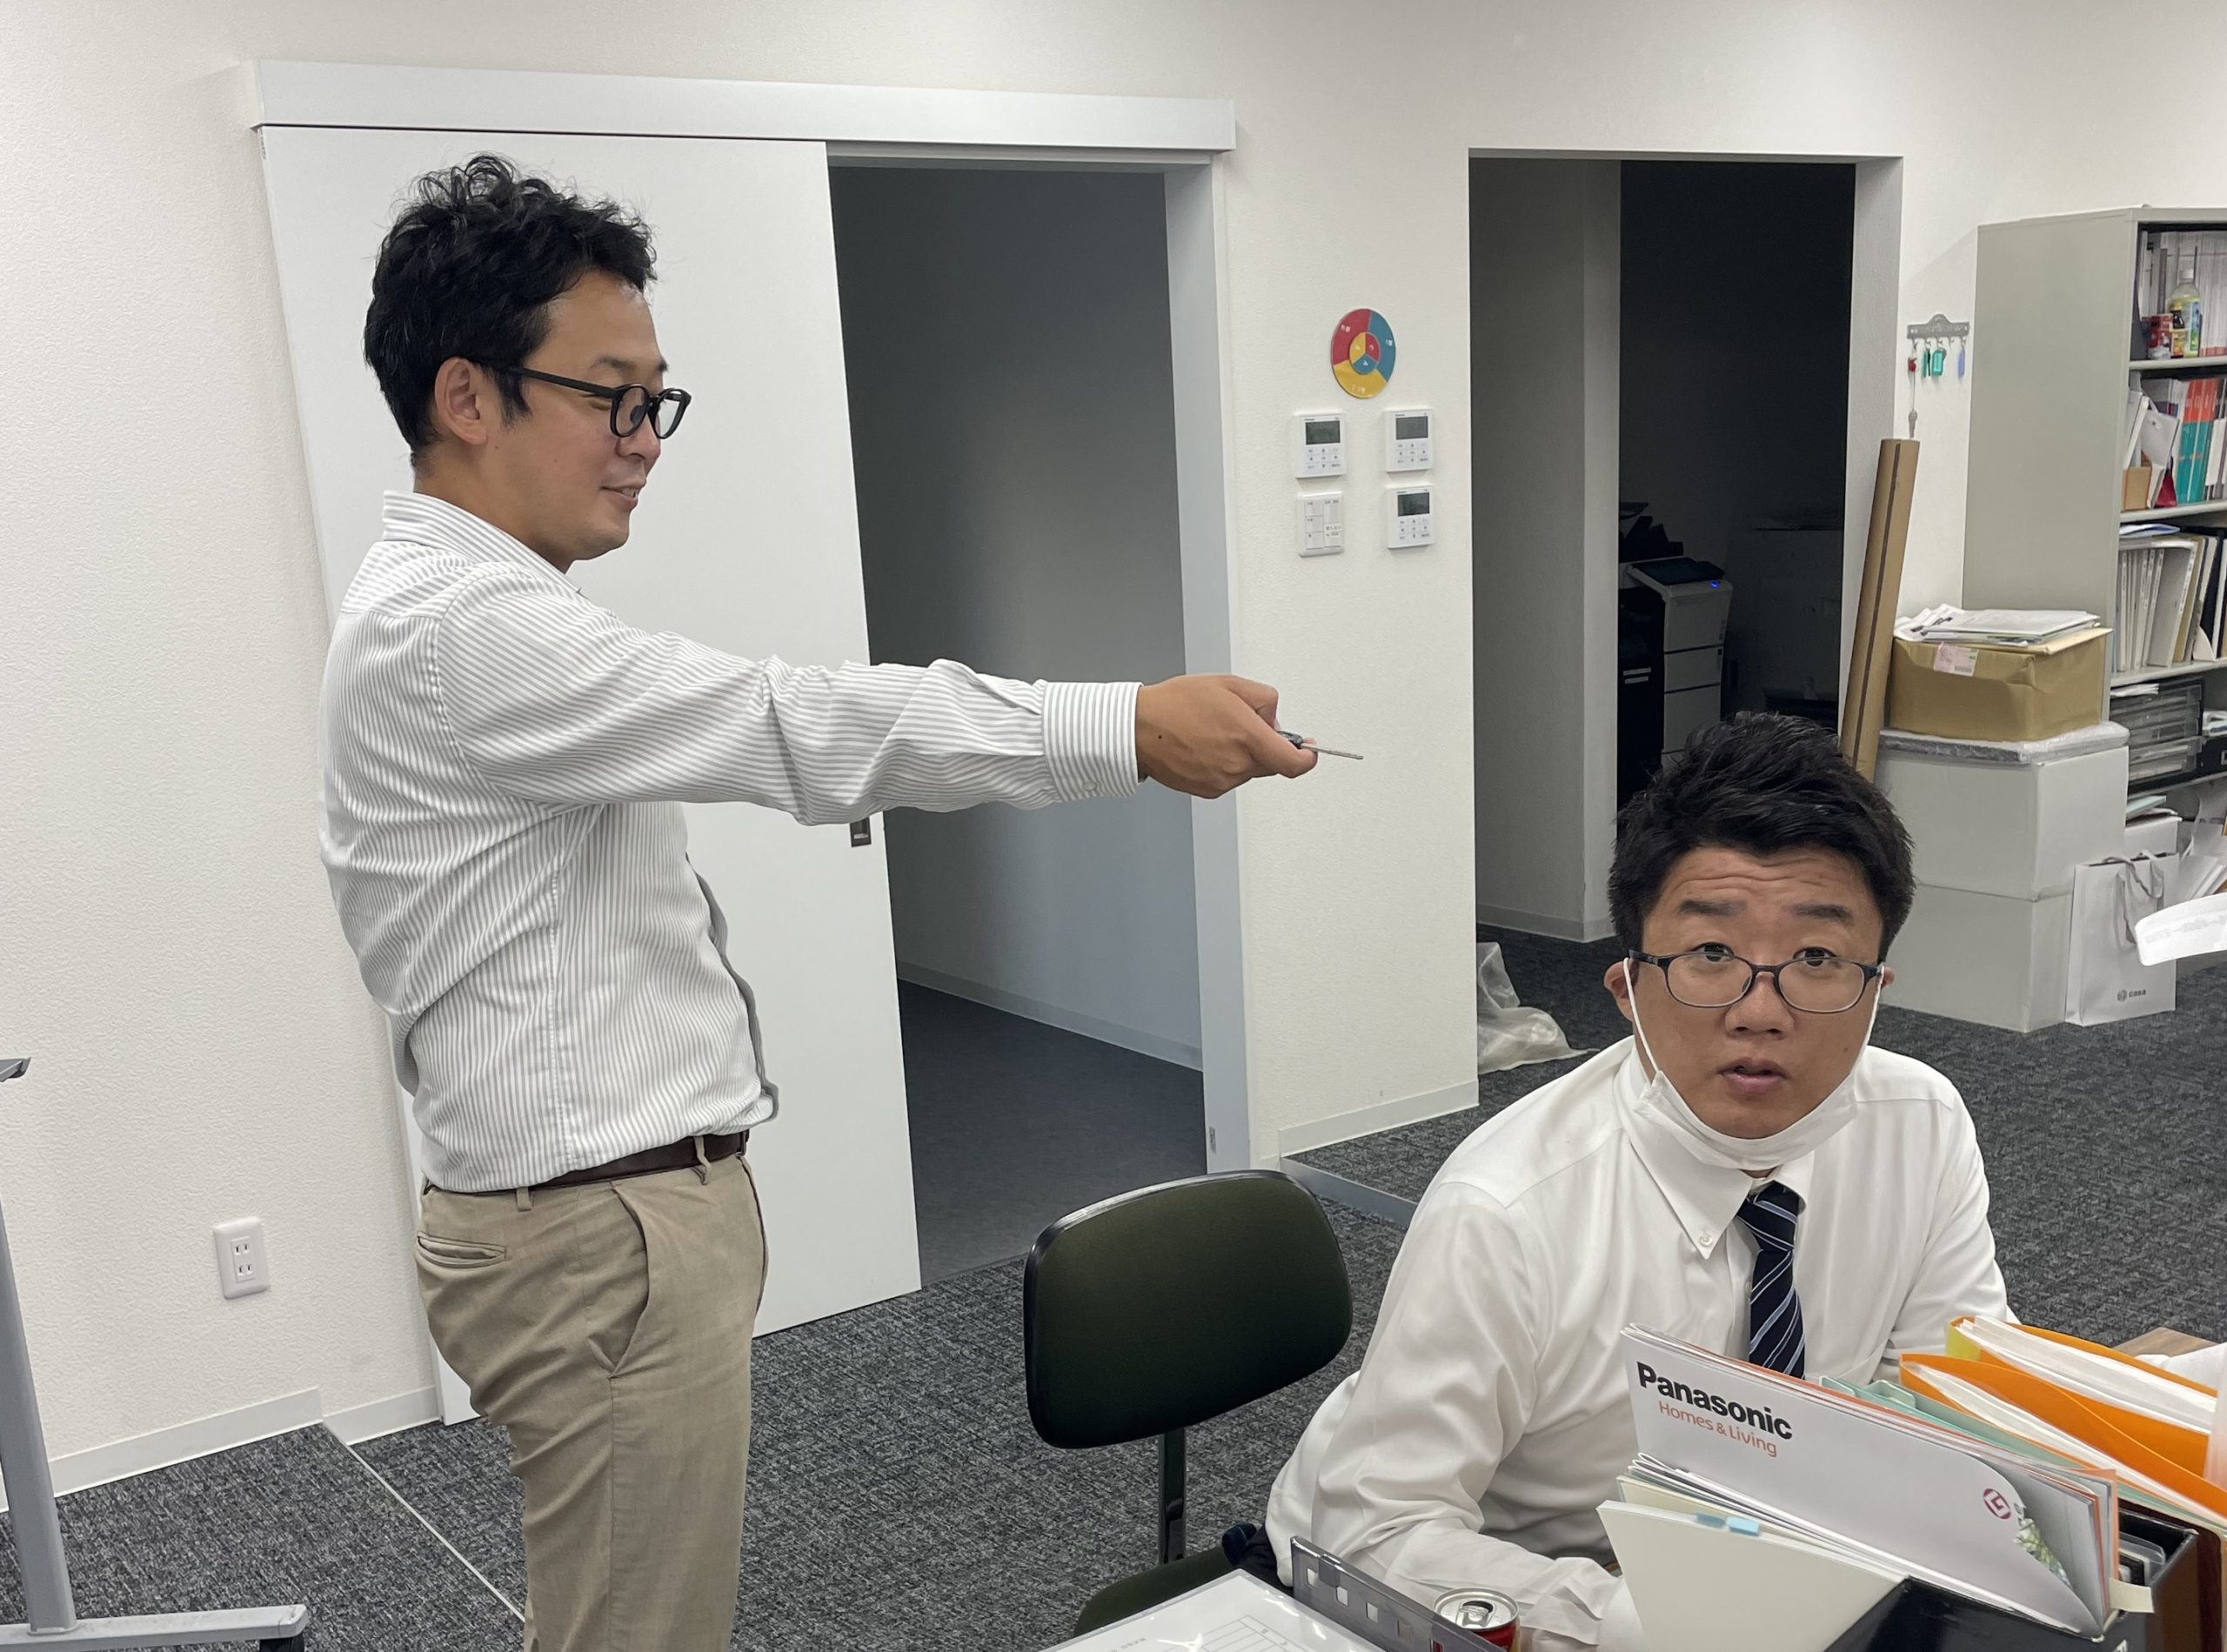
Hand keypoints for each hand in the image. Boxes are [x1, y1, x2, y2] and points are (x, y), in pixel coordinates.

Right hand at [1135, 675, 1315, 797]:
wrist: (1138, 729)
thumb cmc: (1176, 704)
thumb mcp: (1229, 684)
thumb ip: (1264, 700)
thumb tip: (1274, 719)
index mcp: (1248, 738)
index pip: (1294, 763)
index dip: (1307, 758)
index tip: (1309, 751)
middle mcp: (1237, 765)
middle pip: (1270, 763)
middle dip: (1265, 745)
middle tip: (1240, 724)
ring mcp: (1222, 782)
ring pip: (1248, 770)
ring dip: (1242, 754)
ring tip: (1213, 732)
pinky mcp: (1207, 791)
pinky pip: (1229, 778)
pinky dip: (1224, 764)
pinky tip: (1203, 746)